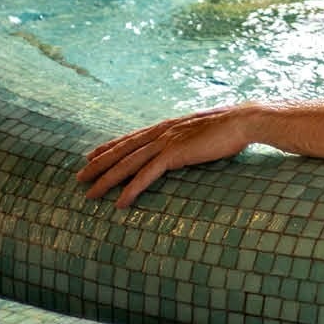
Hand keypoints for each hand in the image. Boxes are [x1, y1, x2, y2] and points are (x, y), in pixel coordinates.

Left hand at [77, 105, 260, 207]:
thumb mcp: (203, 131)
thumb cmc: (230, 128)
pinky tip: (119, 202)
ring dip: (107, 179)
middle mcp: (163, 132)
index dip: (110, 147)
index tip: (92, 155)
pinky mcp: (175, 154)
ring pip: (128, 163)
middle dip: (99, 164)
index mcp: (168, 126)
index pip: (132, 137)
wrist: (244, 121)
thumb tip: (187, 145)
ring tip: (90, 193)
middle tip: (78, 177)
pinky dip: (131, 189)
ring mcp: (167, 141)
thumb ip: (189, 138)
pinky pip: (147, 175)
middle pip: (123, 150)